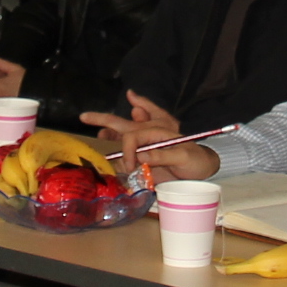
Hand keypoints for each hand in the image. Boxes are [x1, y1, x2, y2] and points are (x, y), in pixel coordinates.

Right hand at [84, 90, 207, 181]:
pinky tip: (111, 145)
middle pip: (123, 124)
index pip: (132, 135)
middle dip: (104, 120)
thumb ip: (163, 156)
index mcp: (158, 129)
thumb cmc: (196, 160)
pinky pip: (129, 148)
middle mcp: (149, 133)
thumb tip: (140, 156)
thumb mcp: (184, 157)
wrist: (202, 170)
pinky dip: (119, 147)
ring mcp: (146, 143)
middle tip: (84, 116)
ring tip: (99, 132)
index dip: (127, 150)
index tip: (129, 166)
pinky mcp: (145, 155)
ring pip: (123, 133)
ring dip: (110, 131)